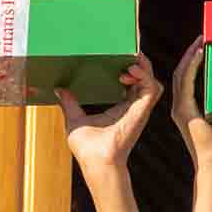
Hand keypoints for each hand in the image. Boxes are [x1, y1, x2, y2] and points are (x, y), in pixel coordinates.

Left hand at [58, 54, 162, 172]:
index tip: (120, 54)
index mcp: (120, 108)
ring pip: (151, 80)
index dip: (129, 67)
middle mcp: (132, 107)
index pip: (130, 82)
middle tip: (128, 50)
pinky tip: (131, 70)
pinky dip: (145, 76)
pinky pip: (152, 88)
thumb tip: (59, 90)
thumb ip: (69, 104)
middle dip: (139, 61)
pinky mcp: (141, 111)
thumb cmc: (87, 149)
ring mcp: (139, 109)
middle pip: (143, 77)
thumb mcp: (74, 119)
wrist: (96, 162)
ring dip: (144, 67)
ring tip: (131, 59)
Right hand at [170, 38, 211, 171]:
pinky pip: (186, 81)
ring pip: (180, 74)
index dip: (190, 61)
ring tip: (200, 41)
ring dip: (190, 55)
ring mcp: (180, 108)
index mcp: (185, 109)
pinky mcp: (185, 109)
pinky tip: (200, 53)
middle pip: (180, 73)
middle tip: (200, 37)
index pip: (184, 79)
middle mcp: (178, 107)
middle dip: (190, 53)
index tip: (200, 47)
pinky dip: (192, 65)